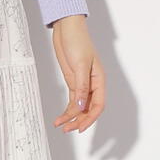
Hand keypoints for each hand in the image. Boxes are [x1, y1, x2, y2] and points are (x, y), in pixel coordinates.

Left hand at [50, 14, 104, 133]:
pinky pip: (71, 100)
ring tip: (61, 126)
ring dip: (71, 118)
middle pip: (88, 109)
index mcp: (99, 80)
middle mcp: (92, 85)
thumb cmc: (78, 41)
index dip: (90, 118)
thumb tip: (80, 106)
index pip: (98, 105)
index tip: (80, 128)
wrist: (66, 29)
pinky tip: (60, 118)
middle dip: (79, 121)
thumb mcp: (80, 65)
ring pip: (79, 107)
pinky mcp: (72, 82)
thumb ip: (81, 87)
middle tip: (68, 130)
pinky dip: (66, 110)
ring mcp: (82, 84)